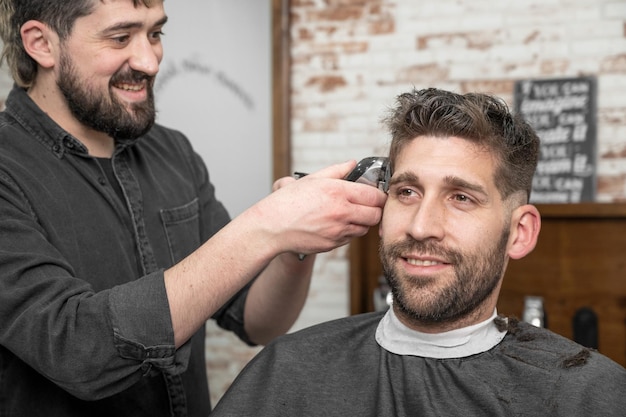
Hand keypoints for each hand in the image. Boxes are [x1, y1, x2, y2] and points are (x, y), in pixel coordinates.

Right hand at [254, 160, 386, 255]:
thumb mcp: (311, 180)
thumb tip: (351, 164)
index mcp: (337, 192)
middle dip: (374, 210)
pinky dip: (347, 232)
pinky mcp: (333, 244)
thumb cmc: (287, 202)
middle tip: (366, 205)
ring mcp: (338, 230)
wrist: (271, 227)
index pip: (374, 196)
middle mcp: (341, 212)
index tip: (376, 195)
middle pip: (375, 215)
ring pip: (364, 228)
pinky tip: (334, 224)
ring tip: (348, 214)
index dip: (379, 195)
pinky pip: (349, 238)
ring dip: (361, 222)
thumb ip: (336, 171)